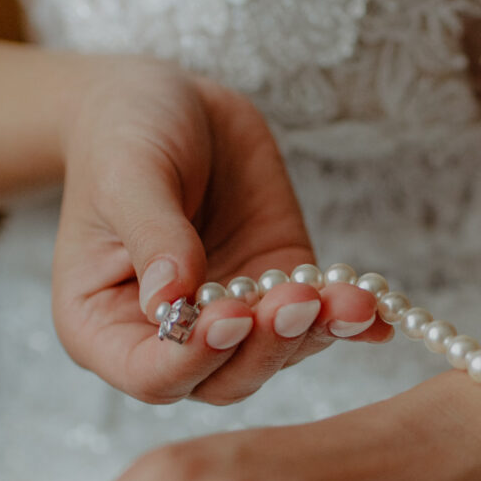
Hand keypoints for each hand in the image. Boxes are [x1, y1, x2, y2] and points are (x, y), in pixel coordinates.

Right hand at [54, 59, 390, 404]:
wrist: (167, 101)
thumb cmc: (121, 135)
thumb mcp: (126, 173)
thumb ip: (153, 236)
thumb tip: (172, 302)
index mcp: (104, 326)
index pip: (152, 374)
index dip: (193, 358)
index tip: (228, 317)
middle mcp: (169, 338)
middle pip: (224, 379)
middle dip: (266, 348)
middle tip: (296, 300)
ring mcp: (230, 317)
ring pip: (277, 355)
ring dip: (315, 332)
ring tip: (348, 301)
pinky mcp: (277, 290)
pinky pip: (316, 318)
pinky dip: (348, 319)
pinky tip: (376, 314)